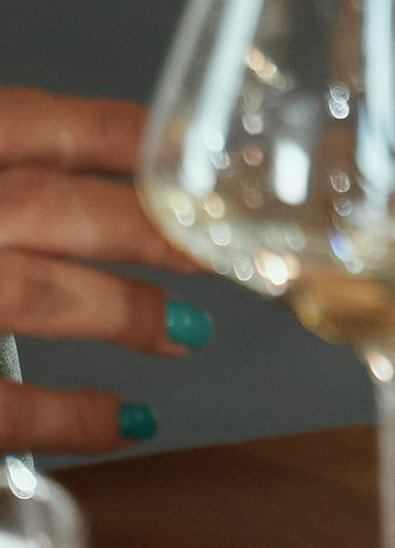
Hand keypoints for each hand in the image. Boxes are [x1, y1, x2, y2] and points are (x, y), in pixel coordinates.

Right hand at [0, 90, 211, 456]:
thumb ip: (6, 176)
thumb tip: (77, 190)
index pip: (48, 125)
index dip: (133, 141)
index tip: (199, 158)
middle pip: (53, 206)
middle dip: (149, 228)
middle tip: (219, 254)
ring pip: (35, 296)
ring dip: (123, 313)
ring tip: (187, 336)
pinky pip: (4, 406)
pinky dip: (73, 417)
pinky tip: (130, 422)